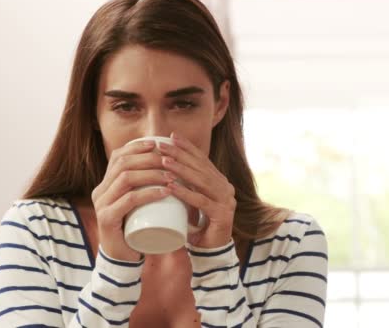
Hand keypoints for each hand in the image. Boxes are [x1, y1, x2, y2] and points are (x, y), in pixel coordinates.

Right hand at [91, 140, 175, 260]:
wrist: (123, 258)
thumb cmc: (136, 227)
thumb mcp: (139, 203)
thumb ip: (145, 187)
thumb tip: (169, 165)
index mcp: (105, 184)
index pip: (118, 157)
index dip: (137, 147)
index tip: (158, 143)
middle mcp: (100, 191)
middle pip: (122, 164)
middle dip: (148, 158)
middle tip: (170, 160)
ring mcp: (101, 205)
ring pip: (126, 178)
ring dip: (152, 174)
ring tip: (172, 176)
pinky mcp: (107, 219)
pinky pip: (128, 200)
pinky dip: (149, 193)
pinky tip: (165, 192)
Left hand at [158, 133, 235, 248]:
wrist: (212, 252)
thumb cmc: (197, 226)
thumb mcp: (191, 201)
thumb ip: (185, 186)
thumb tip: (163, 166)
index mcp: (220, 182)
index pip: (203, 160)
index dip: (187, 147)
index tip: (170, 136)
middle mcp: (226, 187)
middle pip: (201, 167)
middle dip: (180, 154)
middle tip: (162, 145)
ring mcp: (226, 200)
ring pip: (201, 181)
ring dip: (181, 170)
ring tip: (163, 161)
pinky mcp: (222, 215)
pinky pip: (201, 201)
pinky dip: (184, 192)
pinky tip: (170, 187)